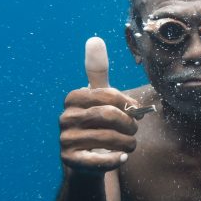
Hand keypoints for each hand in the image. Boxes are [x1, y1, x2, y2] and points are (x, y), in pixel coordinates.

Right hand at [59, 37, 139, 174]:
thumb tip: (94, 39)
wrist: (86, 161)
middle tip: (135, 130)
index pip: (107, 94)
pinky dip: (116, 160)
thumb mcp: (98, 97)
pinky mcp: (70, 161)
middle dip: (129, 124)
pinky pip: (98, 161)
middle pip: (108, 116)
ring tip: (131, 145)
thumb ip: (97, 71)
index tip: (134, 110)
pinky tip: (122, 158)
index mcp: (73, 98)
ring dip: (127, 143)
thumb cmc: (97, 124)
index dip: (126, 103)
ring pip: (107, 138)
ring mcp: (65, 140)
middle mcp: (65, 117)